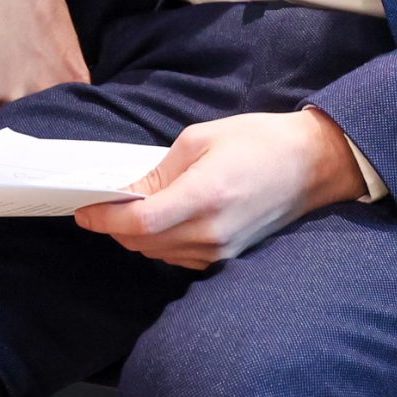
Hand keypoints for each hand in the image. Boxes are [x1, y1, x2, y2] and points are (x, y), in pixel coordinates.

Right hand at [0, 0, 88, 126]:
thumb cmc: (37, 7)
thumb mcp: (66, 48)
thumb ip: (61, 82)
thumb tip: (51, 107)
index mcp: (69, 86)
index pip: (56, 125)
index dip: (37, 129)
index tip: (25, 128)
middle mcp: (42, 96)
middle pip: (20, 130)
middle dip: (6, 126)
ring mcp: (10, 94)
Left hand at [72, 108, 365, 268]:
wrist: (312, 164)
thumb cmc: (258, 141)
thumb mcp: (201, 139)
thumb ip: (160, 171)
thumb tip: (128, 193)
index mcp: (203, 197)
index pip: (140, 223)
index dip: (105, 219)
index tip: (83, 211)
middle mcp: (212, 233)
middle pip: (143, 244)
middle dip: (115, 227)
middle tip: (101, 205)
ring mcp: (223, 251)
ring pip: (159, 254)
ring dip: (136, 237)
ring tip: (128, 210)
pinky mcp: (230, 258)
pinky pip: (180, 258)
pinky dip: (161, 243)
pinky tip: (159, 221)